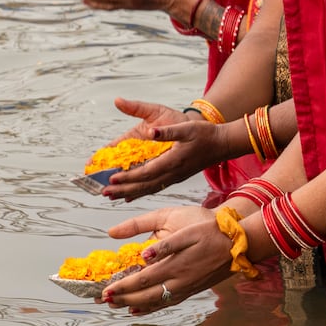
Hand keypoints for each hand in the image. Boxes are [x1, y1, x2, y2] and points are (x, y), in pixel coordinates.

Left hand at [100, 207, 235, 312]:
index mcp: (176, 265)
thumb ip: (165, 244)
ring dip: (134, 306)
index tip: (106, 291)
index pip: (142, 280)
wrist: (239, 242)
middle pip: (146, 296)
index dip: (123, 287)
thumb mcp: (188, 230)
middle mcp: (180, 281)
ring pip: (156, 302)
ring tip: (117, 307)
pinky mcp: (192, 289)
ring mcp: (186, 288)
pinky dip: (151, 308)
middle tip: (104, 301)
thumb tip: (144, 254)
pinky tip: (140, 310)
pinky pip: (168, 303)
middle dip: (124, 299)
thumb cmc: (211, 230)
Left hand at [105, 98, 236, 201]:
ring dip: (128, 193)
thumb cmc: (205, 134)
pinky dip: (140, 193)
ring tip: (111, 197)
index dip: (128, 177)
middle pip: (143, 185)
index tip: (112, 178)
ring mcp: (174, 178)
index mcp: (173, 161)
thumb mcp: (187, 128)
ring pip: (147, 189)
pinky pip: (154, 188)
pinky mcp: (175, 178)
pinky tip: (129, 197)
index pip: (146, 172)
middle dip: (123, 189)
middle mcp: (172, 173)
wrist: (223, 145)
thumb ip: (167, 131)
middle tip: (103, 192)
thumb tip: (150, 131)